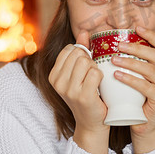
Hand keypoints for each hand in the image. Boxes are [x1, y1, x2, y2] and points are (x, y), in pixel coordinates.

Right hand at [48, 31, 109, 153]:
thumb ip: (81, 50)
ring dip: (95, 69)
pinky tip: (99, 87)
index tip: (85, 66)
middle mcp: (57, 82)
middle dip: (89, 61)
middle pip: (79, 54)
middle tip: (91, 75)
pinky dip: (101, 77)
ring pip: (87, 62)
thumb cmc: (87, 94)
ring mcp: (69, 89)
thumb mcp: (79, 72)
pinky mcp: (83, 95)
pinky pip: (95, 72)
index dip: (82, 53)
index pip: (69, 49)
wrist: (92, 122)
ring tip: (94, 81)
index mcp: (53, 75)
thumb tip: (84, 31)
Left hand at [111, 26, 154, 153]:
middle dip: (136, 47)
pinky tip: (118, 75)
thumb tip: (111, 43)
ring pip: (150, 69)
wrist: (141, 125)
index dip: (150, 35)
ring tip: (114, 59)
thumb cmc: (133, 98)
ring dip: (131, 62)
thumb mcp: (132, 77)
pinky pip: (146, 86)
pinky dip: (131, 79)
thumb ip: (128, 62)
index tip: (136, 27)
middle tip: (118, 44)